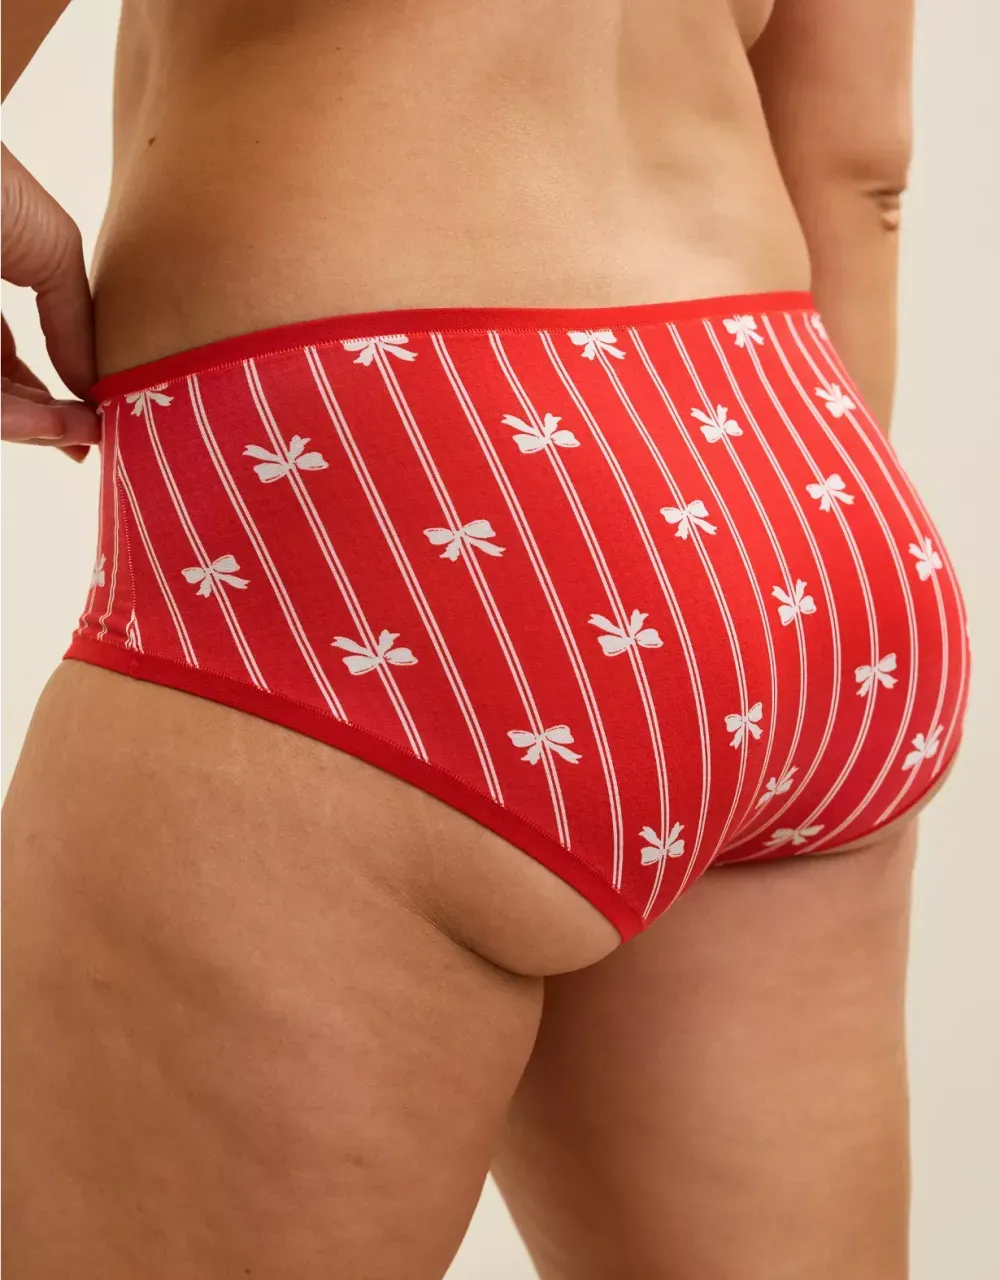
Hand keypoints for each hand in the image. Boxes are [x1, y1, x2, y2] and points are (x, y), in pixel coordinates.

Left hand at [2, 143, 100, 460]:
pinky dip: (13, 419)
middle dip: (47, 426)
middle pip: (0, 398)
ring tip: (82, 434)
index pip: (7, 374)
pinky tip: (55, 423)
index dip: (51, 406)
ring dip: (35, 430)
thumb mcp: (55, 253)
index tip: (95, 424)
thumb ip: (74, 325)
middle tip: (92, 439)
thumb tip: (95, 389)